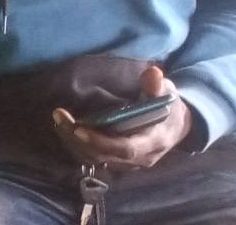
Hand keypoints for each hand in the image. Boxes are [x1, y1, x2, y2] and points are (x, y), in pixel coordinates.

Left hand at [51, 66, 192, 169]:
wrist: (176, 126)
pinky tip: (65, 128)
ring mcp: (129, 163)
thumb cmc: (168, 106)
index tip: (78, 128)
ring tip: (58, 119)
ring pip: (95, 159)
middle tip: (58, 116)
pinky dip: (77, 145)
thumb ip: (157, 86)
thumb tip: (152, 72)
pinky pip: (94, 158)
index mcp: (154, 141)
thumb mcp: (167, 93)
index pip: (125, 148)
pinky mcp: (119, 161)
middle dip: (77, 138)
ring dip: (72, 141)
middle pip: (104, 155)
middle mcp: (141, 157)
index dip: (101, 141)